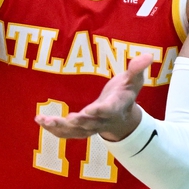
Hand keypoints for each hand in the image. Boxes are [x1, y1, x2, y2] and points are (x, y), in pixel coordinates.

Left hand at [35, 53, 155, 140]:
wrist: (123, 118)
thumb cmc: (126, 94)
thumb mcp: (134, 80)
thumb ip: (137, 69)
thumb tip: (148, 55)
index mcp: (115, 107)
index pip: (107, 110)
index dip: (99, 111)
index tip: (89, 110)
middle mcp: (101, 120)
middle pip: (89, 123)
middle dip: (77, 122)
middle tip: (66, 119)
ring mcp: (90, 127)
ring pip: (74, 131)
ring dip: (59, 127)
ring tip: (43, 120)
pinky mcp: (81, 129)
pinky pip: (67, 133)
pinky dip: (54, 130)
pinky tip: (40, 121)